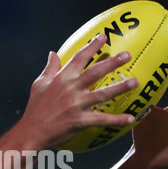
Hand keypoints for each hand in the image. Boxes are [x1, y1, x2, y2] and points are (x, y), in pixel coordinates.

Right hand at [21, 34, 137, 149]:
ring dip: (120, 88)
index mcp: (62, 78)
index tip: (103, 37)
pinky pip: (102, 119)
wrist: (32, 131)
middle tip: (127, 55)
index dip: (92, 46)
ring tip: (135, 82)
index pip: (79, 58)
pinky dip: (117, 120)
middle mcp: (71, 89)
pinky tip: (131, 118)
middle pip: (95, 72)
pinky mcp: (80, 121)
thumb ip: (50, 68)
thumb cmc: (35, 108)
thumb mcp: (39, 84)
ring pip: (103, 94)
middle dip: (112, 62)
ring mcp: (77, 105)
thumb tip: (52, 53)